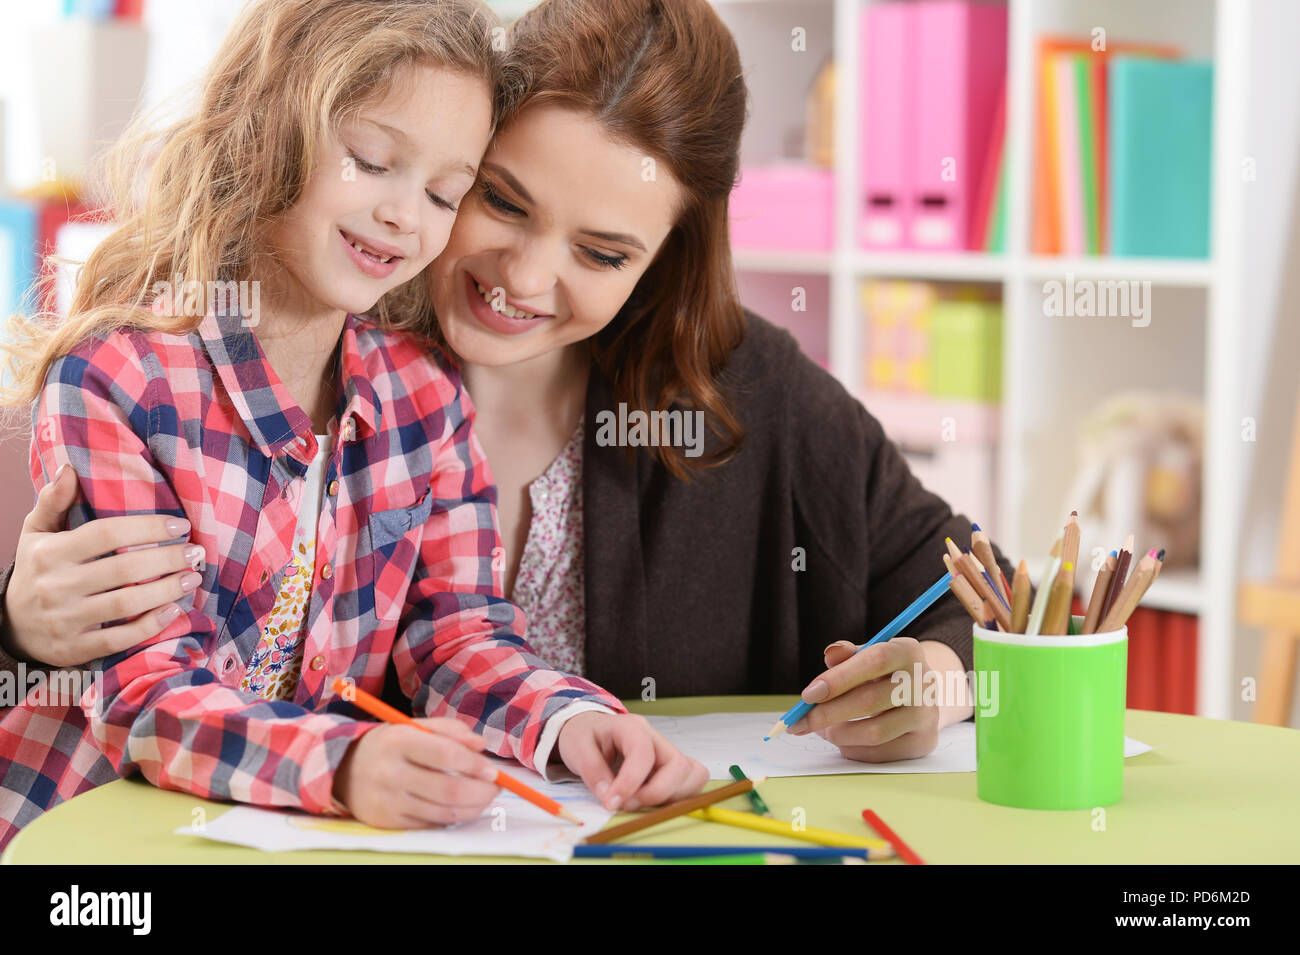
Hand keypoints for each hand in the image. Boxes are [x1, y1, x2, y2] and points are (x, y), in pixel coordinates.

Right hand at [5, 464, 202, 666]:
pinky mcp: (73, 650)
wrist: (8, 626)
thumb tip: (70, 469)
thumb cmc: (35, 570)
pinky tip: (174, 610)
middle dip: (167, 559)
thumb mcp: (35, 534)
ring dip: (167, 590)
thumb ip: (54, 502)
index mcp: (50, 553)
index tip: (180, 526)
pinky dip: (151, 625)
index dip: (148, 528)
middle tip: (196, 553)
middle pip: (124, 569)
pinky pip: (119, 639)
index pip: (106, 534)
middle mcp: (56, 586)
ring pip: (125, 603)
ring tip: (193, 578)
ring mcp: (64, 620)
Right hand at [332, 718, 499, 826]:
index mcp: (398, 741)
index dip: (476, 764)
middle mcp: (390, 772)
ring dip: (473, 808)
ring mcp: (387, 801)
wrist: (342, 769)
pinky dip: (452, 817)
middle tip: (495, 788)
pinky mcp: (386, 822)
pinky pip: (430, 824)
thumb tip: (481, 746)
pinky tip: (460, 807)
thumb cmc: (389, 744)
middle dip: (481, 791)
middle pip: (449, 789)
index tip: (493, 771)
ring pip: (444, 812)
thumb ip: (450, 730)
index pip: (447, 754)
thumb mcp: (414, 726)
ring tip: (483, 798)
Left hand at [556, 711, 707, 811]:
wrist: (591, 730)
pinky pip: (691, 782)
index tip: (613, 804)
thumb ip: (591, 770)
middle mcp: (655, 737)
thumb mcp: (576, 747)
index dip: (631, 782)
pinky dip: (677, 797)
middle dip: (657, 793)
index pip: (643, 752)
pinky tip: (651, 801)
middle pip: (678, 764)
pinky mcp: (672, 767)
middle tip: (628, 806)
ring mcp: (667, 752)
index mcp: (631, 727)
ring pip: (692, 775)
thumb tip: (609, 797)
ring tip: (640, 803)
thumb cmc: (585, 735)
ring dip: (670, 797)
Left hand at [790, 636, 940, 760]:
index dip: (839, 678)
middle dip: (828, 713)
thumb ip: (847, 654)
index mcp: (908, 651)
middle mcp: (924, 682)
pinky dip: (853, 749)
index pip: (874, 661)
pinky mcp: (925, 742)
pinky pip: (880, 753)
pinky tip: (843, 740)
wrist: (921, 696)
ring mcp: (927, 715)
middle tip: (801, 722)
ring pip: (874, 732)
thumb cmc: (884, 673)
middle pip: (870, 700)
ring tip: (822, 730)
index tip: (808, 695)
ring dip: (839, 734)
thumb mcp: (867, 655)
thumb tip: (830, 654)